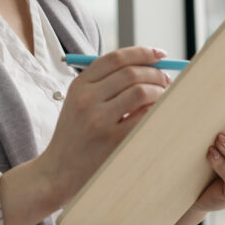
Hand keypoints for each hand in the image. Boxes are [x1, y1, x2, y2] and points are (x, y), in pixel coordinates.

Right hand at [36, 46, 171, 207]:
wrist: (58, 171)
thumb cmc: (75, 135)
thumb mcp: (78, 102)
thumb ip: (104, 83)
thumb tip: (147, 67)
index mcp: (79, 85)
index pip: (116, 58)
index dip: (142, 52)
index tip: (160, 54)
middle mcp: (87, 99)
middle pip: (131, 73)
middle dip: (156, 73)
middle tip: (165, 80)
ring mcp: (99, 120)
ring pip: (141, 92)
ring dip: (159, 91)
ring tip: (163, 97)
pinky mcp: (112, 140)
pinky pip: (144, 117)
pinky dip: (156, 111)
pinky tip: (157, 114)